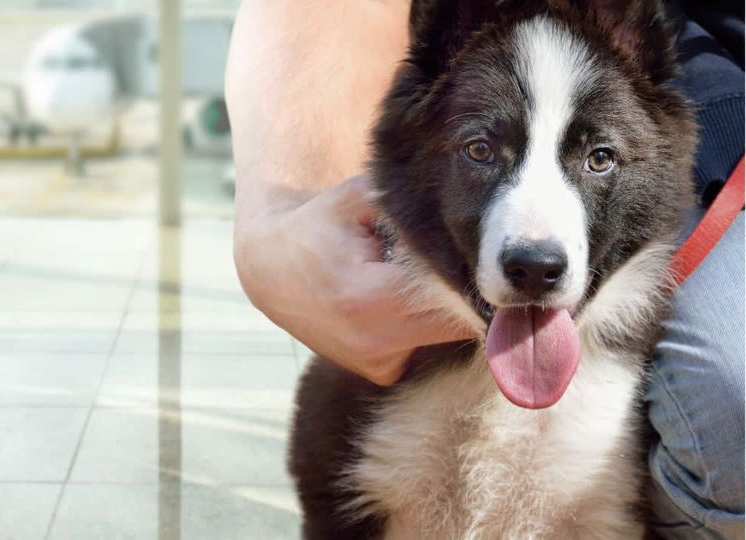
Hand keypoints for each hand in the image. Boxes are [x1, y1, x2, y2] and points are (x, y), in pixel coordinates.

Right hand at [234, 175, 473, 385]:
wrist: (271, 271)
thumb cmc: (318, 227)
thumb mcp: (358, 199)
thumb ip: (407, 207)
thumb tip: (466, 220)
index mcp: (371, 299)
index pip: (454, 297)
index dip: (475, 276)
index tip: (485, 257)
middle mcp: (375, 343)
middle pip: (457, 323)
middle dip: (469, 294)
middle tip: (474, 264)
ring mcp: (376, 363)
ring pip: (444, 336)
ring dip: (446, 309)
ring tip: (419, 274)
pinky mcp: (379, 371)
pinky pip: (423, 345)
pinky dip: (424, 323)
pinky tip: (402, 298)